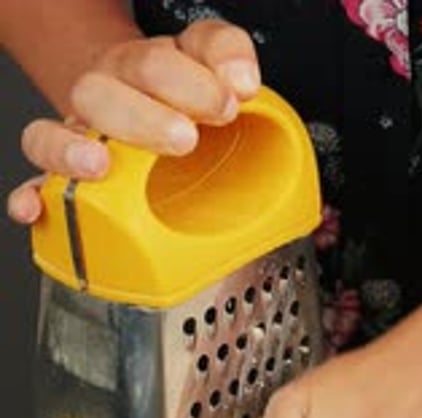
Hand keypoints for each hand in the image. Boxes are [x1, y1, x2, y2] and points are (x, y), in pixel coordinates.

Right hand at [7, 19, 259, 223]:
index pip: (161, 60)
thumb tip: (241, 82)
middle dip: (144, 116)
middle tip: (183, 138)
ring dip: (74, 148)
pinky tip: (38, 207)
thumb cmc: (175, 100)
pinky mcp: (63, 175)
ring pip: (55, 131)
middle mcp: (106, 95)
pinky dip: (33, 195)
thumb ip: (228, 60)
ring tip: (100, 166)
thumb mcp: (210, 69)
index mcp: (145, 68)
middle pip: (103, 92)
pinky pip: (37, 184)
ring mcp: (79, 134)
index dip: (196, 79)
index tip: (230, 101)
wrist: (133, 106)